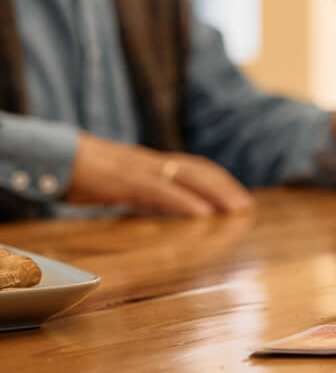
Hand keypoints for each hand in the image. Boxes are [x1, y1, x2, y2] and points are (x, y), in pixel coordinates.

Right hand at [65, 135, 253, 216]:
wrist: (52, 158)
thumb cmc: (83, 174)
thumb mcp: (118, 185)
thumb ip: (141, 193)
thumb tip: (161, 207)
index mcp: (150, 163)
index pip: (194, 166)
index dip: (218, 180)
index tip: (238, 196)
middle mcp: (151, 161)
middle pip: (198, 169)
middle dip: (225, 187)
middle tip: (247, 206)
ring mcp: (139, 168)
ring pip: (187, 177)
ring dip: (216, 193)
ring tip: (236, 210)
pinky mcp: (124, 179)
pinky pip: (160, 190)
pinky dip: (184, 202)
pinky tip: (202, 214)